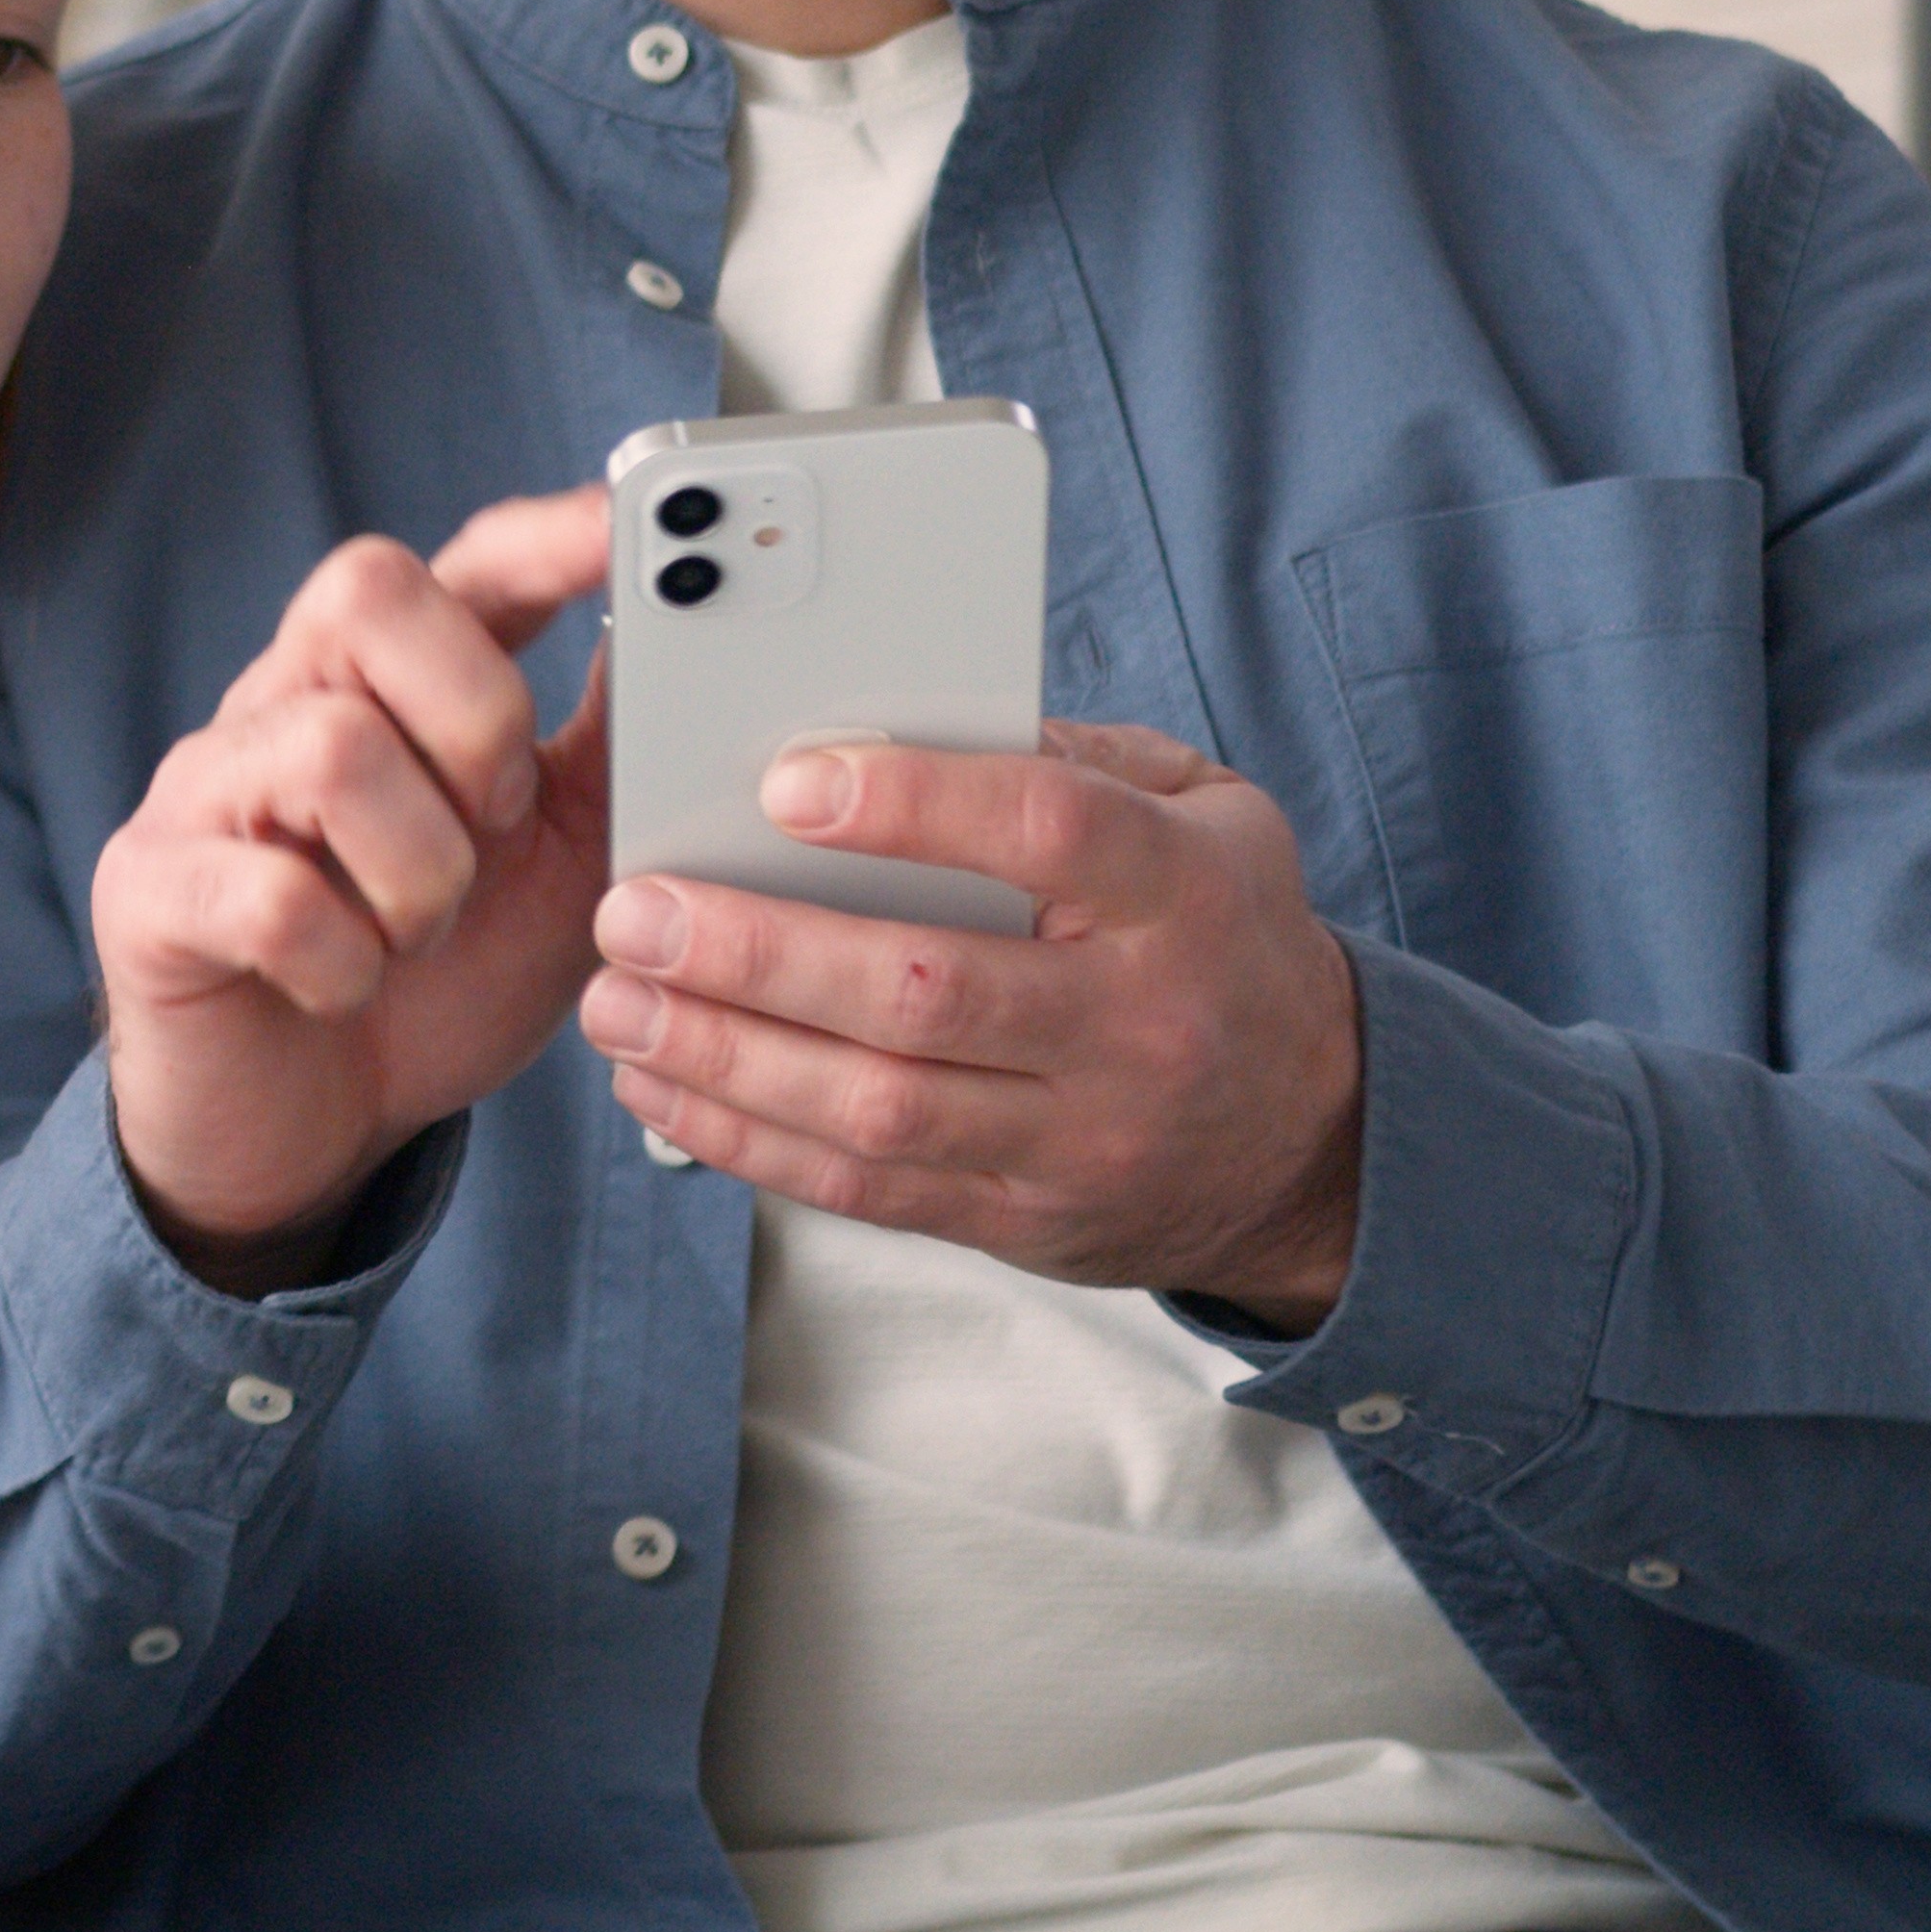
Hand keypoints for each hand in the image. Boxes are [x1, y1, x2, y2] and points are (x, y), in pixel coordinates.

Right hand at [90, 493, 616, 1289]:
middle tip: (498, 824)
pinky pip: (268, 896)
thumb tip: (687, 648)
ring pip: (330, 746)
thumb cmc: (432, 985)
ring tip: (418, 935)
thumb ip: (610, 758)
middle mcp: (291, 703)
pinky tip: (346, 990)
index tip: (627, 523)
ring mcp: (209, 788)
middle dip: (473, 713)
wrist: (308, 1132)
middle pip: (370, 592)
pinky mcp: (151, 888)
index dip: (546, 537)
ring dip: (419, 872)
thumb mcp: (562, 870)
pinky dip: (341, 963)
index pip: (466, 565)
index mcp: (396, 687)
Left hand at [574, 718, 1369, 1320]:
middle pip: (925, 993)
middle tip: (639, 909)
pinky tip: (663, 1085)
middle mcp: (1132, 1024)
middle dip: (759, 953)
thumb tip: (906, 715)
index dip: (914, 807)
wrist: (1311, 1136)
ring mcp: (1076, 1137)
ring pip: (877, 1108)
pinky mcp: (1020, 1216)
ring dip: (726, 1057)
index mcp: (1179, 894)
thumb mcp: (1205, 817)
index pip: (1047, 834)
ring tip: (619, 1002)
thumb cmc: (1221, 938)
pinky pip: (864, 1188)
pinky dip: (747, 1140)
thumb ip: (1076, 759)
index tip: (788, 777)